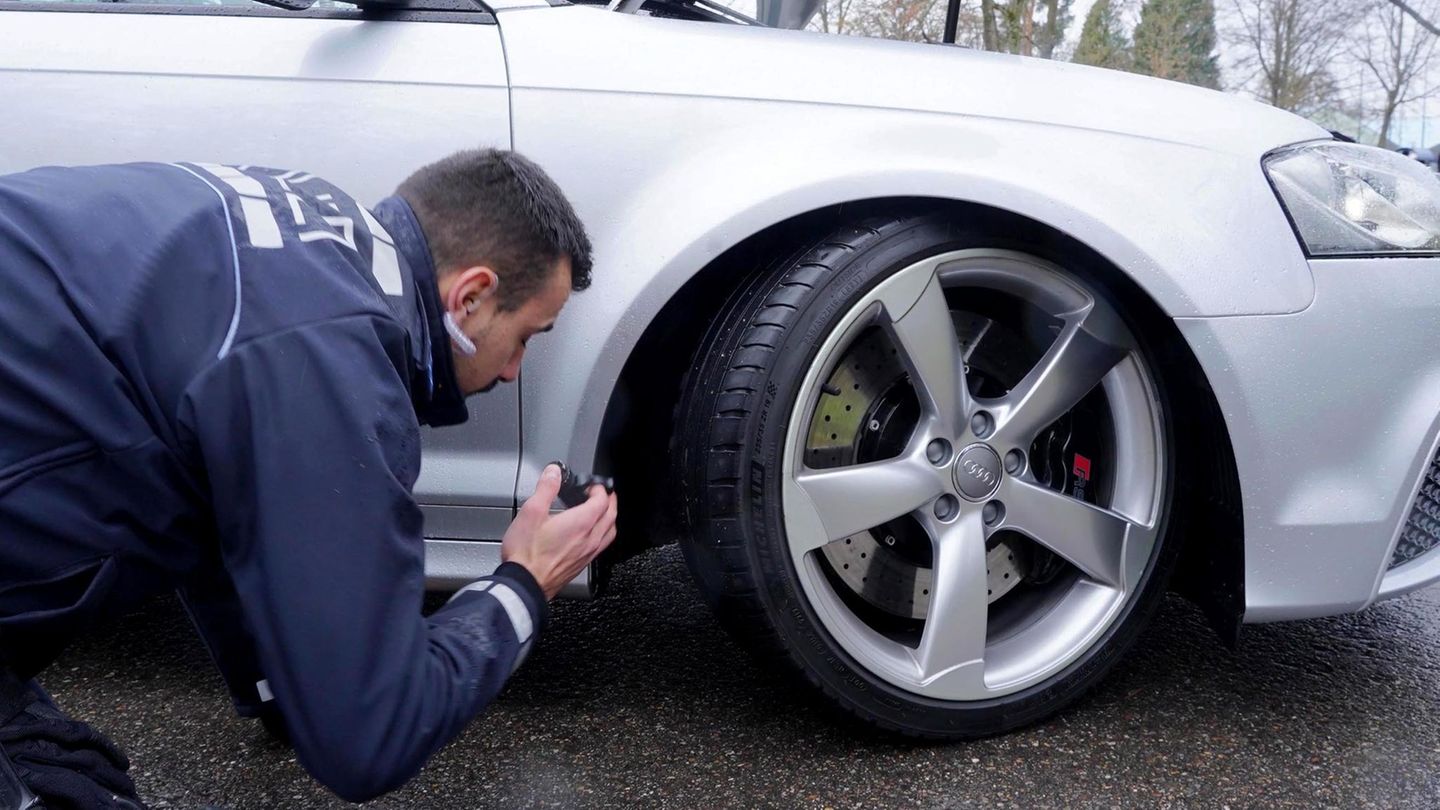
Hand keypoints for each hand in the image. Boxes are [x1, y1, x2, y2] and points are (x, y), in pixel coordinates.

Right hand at [501, 464, 617, 599]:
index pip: (602, 500)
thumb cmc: (526, 553)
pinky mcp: (582, 565)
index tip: (592, 484)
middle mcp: (589, 539)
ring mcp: (588, 554)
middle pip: (611, 516)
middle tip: (604, 493)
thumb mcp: (531, 512)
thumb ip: (546, 488)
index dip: (600, 488)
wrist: (525, 584)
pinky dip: (603, 534)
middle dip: (609, 501)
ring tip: (604, 512)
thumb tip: (554, 472)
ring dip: (610, 518)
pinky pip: (602, 546)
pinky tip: (593, 535)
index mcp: (581, 523)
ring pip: (610, 532)